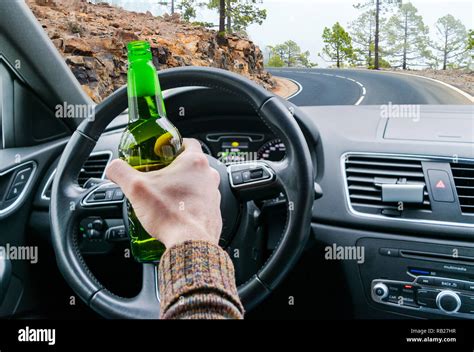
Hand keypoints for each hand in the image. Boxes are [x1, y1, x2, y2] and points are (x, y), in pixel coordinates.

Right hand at [106, 138, 221, 248]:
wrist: (190, 242)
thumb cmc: (171, 214)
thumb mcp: (136, 188)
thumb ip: (121, 172)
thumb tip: (113, 167)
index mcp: (195, 162)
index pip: (187, 142)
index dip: (173, 145)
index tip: (162, 151)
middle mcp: (209, 176)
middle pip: (192, 164)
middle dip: (175, 169)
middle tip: (160, 176)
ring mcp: (214, 194)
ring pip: (198, 184)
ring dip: (183, 187)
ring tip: (166, 196)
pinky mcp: (214, 211)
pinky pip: (201, 202)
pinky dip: (190, 204)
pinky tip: (176, 211)